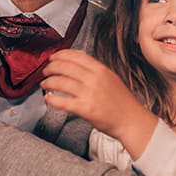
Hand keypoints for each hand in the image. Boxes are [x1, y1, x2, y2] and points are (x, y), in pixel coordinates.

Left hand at [42, 49, 156, 155]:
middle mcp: (94, 79)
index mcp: (101, 70)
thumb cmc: (122, 103)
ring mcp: (89, 94)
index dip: (60, 55)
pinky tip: (48, 98)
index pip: (76, 56)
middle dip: (51, 67)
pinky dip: (52, 99)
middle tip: (45, 71)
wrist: (131, 120)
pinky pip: (62, 101)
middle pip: (65, 67)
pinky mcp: (85, 109)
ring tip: (44, 84)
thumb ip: (95, 71)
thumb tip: (77, 65)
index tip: (53, 57)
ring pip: (61, 82)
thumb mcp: (111, 79)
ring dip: (49, 82)